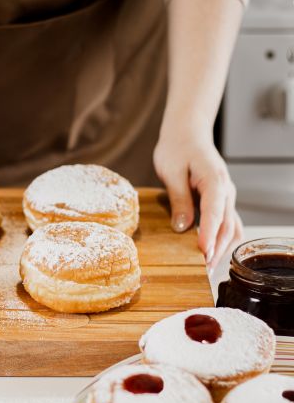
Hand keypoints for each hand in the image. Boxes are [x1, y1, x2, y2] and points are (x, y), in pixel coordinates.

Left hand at [154, 118, 243, 273]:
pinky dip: (221, 239)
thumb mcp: (171, 171)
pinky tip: (210, 251)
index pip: (215, 212)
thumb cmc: (177, 148)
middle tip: (201, 269)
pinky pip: (227, 223)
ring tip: (205, 266)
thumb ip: (179, 199)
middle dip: (216, 248)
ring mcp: (226, 196)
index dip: (209, 234)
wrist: (186, 133)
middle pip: (227, 224)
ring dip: (221, 247)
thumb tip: (183, 227)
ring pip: (231, 227)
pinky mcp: (221, 200)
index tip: (203, 252)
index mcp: (215, 180)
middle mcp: (226, 190)